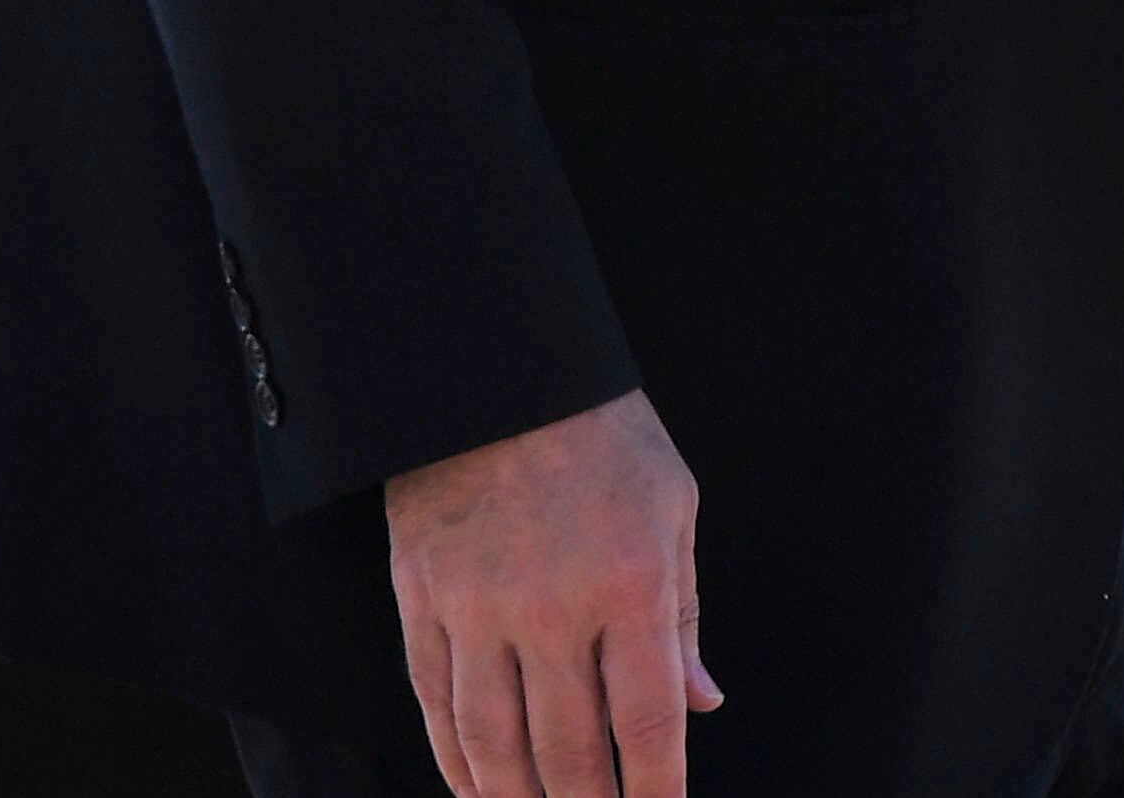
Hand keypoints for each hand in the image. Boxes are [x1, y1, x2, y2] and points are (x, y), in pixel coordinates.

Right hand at [383, 388, 720, 797]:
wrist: (498, 367)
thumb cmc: (602, 435)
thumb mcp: (672, 508)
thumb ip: (684, 615)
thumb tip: (701, 703)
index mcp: (629, 583)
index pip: (646, 720)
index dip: (656, 788)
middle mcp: (552, 608)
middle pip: (569, 750)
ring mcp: (477, 609)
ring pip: (494, 745)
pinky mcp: (422, 600)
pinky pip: (437, 705)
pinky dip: (457, 761)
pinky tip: (477, 788)